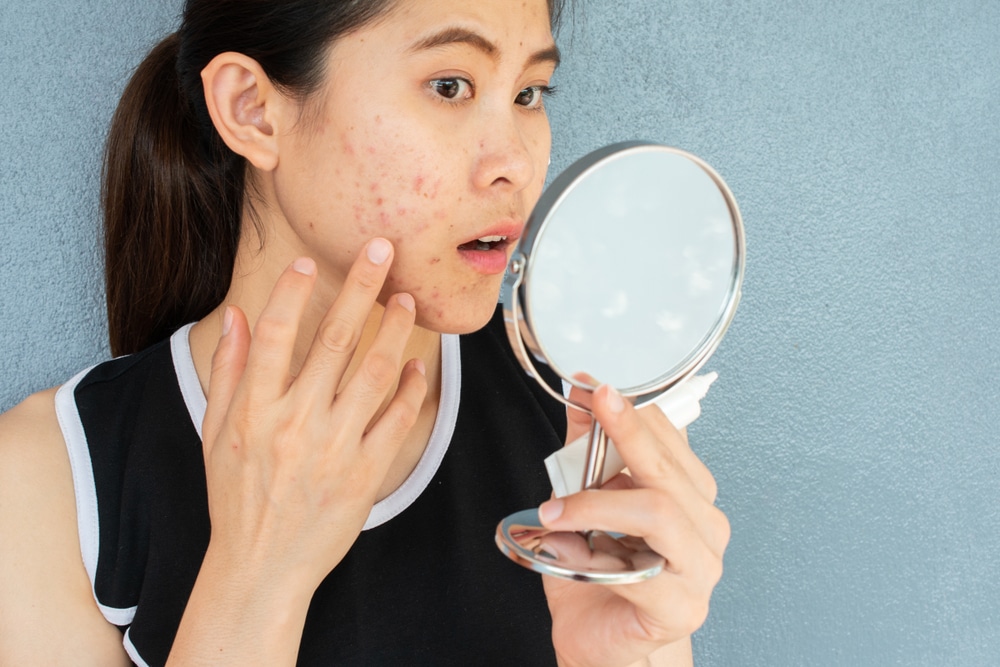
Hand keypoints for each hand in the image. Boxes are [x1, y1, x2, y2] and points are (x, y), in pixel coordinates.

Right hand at [200, 239, 427, 593]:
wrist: (261, 566)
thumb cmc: (237, 497)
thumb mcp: (216, 434)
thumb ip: (229, 372)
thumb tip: (238, 316)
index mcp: (255, 411)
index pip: (275, 336)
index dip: (291, 293)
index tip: (307, 262)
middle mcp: (295, 424)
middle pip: (335, 341)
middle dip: (360, 288)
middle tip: (381, 250)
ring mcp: (334, 449)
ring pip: (374, 373)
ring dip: (395, 330)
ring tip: (406, 301)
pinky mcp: (365, 474)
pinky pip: (396, 421)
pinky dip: (410, 388)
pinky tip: (416, 365)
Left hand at [540, 384, 728, 666]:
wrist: (602, 641)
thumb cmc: (598, 575)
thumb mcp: (583, 502)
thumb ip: (585, 453)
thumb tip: (577, 399)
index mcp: (691, 495)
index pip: (671, 438)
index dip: (633, 409)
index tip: (594, 386)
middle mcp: (706, 526)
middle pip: (668, 469)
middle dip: (627, 430)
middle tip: (594, 403)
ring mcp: (702, 567)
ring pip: (659, 511)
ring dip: (599, 501)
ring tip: (555, 509)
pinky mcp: (684, 605)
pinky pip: (640, 569)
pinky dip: (596, 555)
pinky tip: (567, 549)